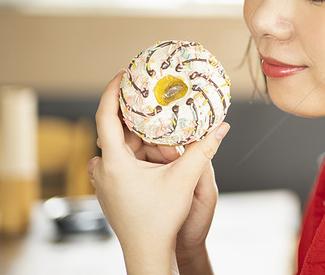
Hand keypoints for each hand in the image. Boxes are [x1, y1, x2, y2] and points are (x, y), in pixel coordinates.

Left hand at [88, 71, 229, 274]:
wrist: (148, 251)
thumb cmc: (160, 219)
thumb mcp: (184, 179)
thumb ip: (203, 149)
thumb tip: (222, 126)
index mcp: (113, 163)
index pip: (105, 117)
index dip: (111, 91)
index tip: (122, 74)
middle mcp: (102, 169)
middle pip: (120, 131)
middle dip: (143, 120)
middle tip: (158, 102)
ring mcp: (103, 180)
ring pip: (123, 146)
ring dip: (144, 139)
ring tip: (166, 135)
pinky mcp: (109, 187)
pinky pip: (122, 159)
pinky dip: (140, 151)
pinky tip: (159, 153)